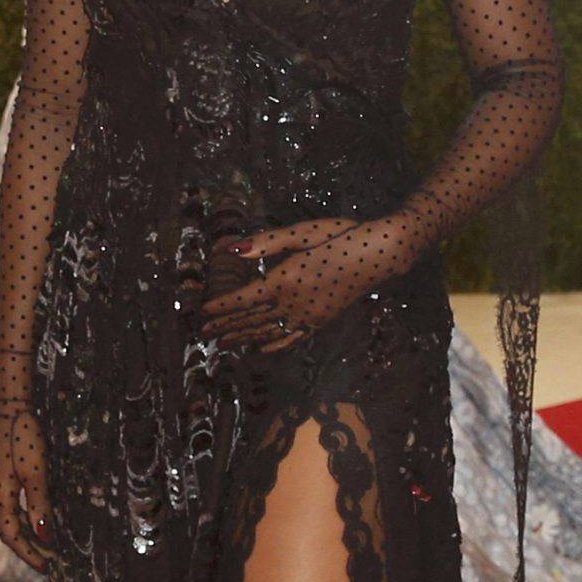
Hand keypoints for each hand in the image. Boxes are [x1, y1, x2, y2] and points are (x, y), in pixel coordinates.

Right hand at [0, 405, 51, 566]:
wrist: (8, 408)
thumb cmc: (24, 437)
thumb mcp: (36, 473)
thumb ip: (39, 506)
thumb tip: (45, 537)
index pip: (13, 537)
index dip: (29, 554)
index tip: (48, 568)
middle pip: (9, 532)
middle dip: (29, 549)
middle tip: (51, 563)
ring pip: (9, 520)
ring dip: (26, 535)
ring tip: (47, 547)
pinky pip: (9, 508)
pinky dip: (23, 520)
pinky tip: (37, 521)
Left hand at [200, 213, 414, 350]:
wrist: (378, 254)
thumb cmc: (339, 235)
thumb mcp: (302, 232)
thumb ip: (266, 243)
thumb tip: (233, 249)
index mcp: (284, 280)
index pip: (244, 299)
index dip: (222, 307)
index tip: (203, 313)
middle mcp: (293, 303)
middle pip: (252, 319)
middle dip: (226, 326)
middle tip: (203, 335)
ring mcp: (308, 316)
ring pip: (268, 331)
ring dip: (244, 338)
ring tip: (224, 344)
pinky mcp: (321, 321)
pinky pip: (292, 338)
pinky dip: (274, 344)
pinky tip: (261, 348)